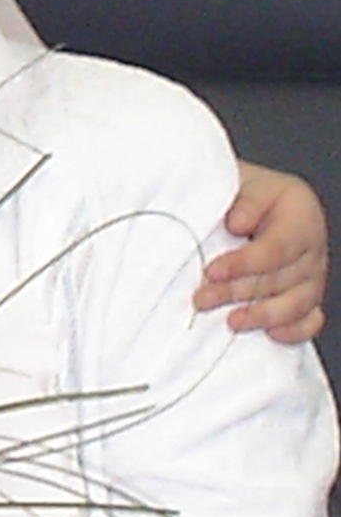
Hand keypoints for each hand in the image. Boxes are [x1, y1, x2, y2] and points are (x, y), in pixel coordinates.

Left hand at [194, 160, 326, 341]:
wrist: (253, 199)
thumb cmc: (246, 191)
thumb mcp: (244, 181)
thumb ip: (244, 200)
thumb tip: (238, 224)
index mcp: (301, 212)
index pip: (275, 247)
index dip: (243, 263)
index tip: (212, 272)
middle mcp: (312, 246)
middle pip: (280, 279)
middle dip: (238, 292)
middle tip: (203, 298)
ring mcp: (314, 274)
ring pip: (295, 304)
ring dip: (260, 316)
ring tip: (230, 321)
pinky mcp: (310, 295)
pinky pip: (310, 319)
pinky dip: (294, 331)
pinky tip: (270, 335)